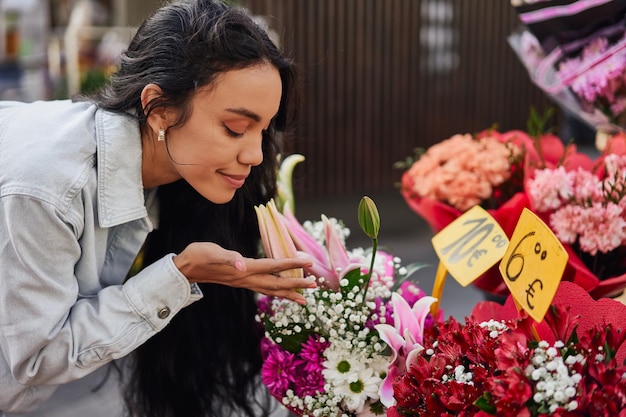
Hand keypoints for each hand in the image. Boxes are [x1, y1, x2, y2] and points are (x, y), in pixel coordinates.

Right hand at [173, 242, 314, 304]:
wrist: (185, 268)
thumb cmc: (198, 256)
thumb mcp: (211, 252)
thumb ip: (227, 258)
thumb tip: (242, 264)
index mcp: (243, 269)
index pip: (272, 266)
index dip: (291, 264)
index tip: (308, 263)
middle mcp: (246, 279)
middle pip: (276, 283)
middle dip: (296, 284)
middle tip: (315, 285)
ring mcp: (244, 282)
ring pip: (271, 290)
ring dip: (289, 293)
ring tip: (306, 298)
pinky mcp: (241, 282)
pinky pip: (264, 288)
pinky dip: (277, 291)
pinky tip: (283, 292)